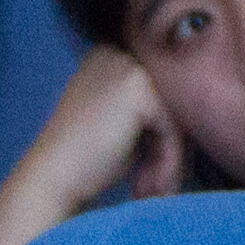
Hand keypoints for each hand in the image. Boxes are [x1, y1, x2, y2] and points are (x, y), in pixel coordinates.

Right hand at [13, 47, 185, 210]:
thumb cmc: (83, 159)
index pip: (159, 94)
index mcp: (108, 58)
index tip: (154, 173)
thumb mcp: (118, 125)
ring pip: (176, 118)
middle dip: (167, 150)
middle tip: (156, 186)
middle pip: (171, 104)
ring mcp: (127, 68)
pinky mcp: (138, 90)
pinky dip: (167, 163)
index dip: (161, 137)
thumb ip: (150, 115)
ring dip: (169, 161)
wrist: (52, 177)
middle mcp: (117, 54)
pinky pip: (173, 131)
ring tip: (154, 190)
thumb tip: (191, 122)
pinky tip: (147, 185)